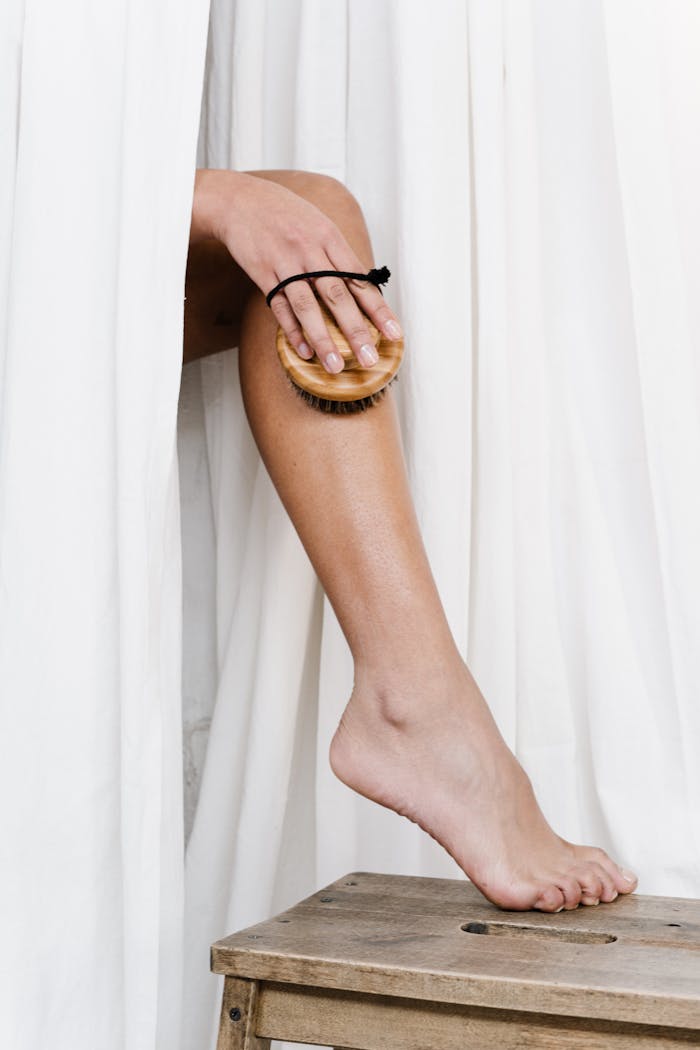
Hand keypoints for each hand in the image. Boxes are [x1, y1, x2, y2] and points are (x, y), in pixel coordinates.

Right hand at [190, 169, 402, 372]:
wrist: (241, 200)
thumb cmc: (288, 215)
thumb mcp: (320, 225)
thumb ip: (340, 257)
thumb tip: (365, 289)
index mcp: (330, 239)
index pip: (360, 280)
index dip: (379, 310)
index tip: (395, 334)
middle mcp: (310, 251)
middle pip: (337, 296)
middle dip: (356, 331)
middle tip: (370, 359)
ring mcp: (285, 263)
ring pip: (307, 306)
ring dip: (323, 339)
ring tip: (335, 366)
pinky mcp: (262, 272)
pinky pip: (279, 306)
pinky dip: (292, 330)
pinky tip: (305, 351)